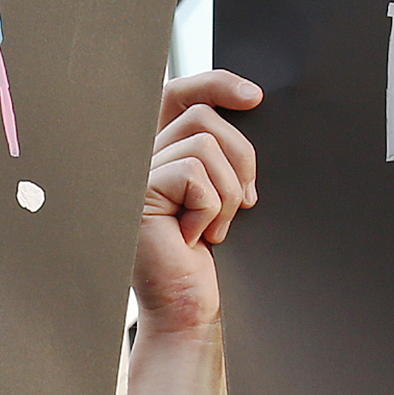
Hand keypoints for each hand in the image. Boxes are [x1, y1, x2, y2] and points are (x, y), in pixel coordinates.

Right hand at [133, 71, 259, 338]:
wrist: (193, 310)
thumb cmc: (212, 262)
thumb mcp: (226, 196)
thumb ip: (225, 154)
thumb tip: (250, 105)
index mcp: (165, 155)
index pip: (182, 95)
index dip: (216, 84)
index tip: (256, 98)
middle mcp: (144, 159)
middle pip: (203, 115)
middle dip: (241, 157)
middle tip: (246, 203)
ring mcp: (136, 175)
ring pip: (204, 145)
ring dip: (227, 193)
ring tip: (214, 230)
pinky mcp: (137, 194)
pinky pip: (193, 174)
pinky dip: (209, 209)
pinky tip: (193, 238)